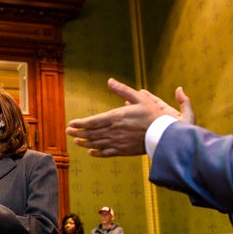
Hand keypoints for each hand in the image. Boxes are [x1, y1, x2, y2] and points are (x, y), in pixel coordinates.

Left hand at [66, 78, 194, 156]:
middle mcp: (114, 131)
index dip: (80, 123)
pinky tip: (91, 152)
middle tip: (68, 132)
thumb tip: (109, 80)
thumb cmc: (153, 114)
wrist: (164, 134)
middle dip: (78, 133)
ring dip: (85, 142)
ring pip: (97, 143)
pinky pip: (106, 153)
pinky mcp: (123, 151)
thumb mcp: (139, 97)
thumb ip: (122, 90)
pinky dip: (97, 153)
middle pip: (91, 133)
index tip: (71, 123)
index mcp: (116, 117)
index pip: (93, 121)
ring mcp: (118, 142)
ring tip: (76, 141)